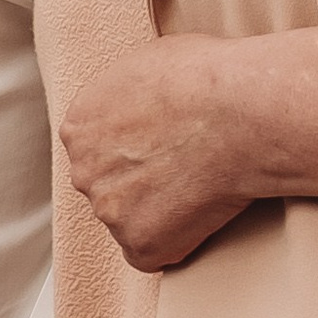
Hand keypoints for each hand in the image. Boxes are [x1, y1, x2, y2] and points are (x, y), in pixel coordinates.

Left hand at [57, 28, 317, 272]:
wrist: (237, 111)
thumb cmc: (206, 76)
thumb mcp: (147, 64)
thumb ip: (128, 96)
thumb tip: (141, 104)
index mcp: (79, 125)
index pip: (97, 150)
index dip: (136, 150)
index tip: (166, 147)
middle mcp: (83, 170)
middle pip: (110, 188)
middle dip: (142, 185)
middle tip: (187, 171)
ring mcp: (109, 211)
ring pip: (133, 222)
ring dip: (162, 213)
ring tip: (205, 187)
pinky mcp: (139, 244)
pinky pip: (157, 253)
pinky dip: (180, 241)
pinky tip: (206, 213)